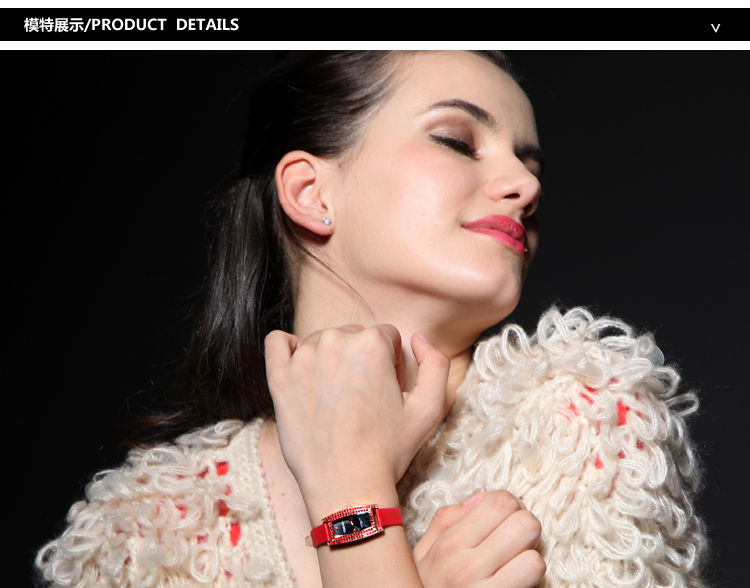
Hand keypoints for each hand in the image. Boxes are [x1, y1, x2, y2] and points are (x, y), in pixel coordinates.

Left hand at [264, 325, 449, 516]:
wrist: (346, 486)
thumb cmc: (388, 450)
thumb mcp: (430, 409)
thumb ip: (435, 363)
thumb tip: (417, 339)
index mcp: (371, 344)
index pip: (386, 337)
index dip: (391, 364)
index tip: (387, 390)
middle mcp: (335, 342)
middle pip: (354, 336)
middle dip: (362, 361)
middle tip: (364, 398)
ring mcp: (302, 358)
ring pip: (322, 341)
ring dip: (331, 360)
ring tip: (337, 397)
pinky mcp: (279, 377)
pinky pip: (278, 342)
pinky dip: (288, 349)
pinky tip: (302, 371)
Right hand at [413, 491, 545, 587]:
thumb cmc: (424, 586)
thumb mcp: (422, 552)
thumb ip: (447, 520)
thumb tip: (481, 498)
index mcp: (449, 543)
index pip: (500, 501)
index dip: (510, 506)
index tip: (504, 519)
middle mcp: (466, 565)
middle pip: (525, 523)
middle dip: (525, 528)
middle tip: (515, 540)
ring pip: (535, 556)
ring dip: (530, 558)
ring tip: (516, 564)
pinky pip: (533, 580)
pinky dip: (531, 579)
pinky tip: (516, 582)